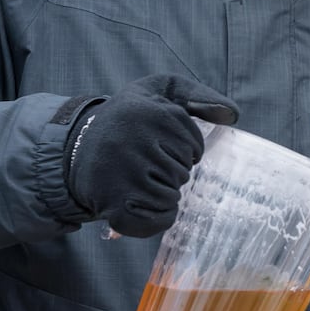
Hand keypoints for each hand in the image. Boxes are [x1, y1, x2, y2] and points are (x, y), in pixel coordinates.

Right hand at [63, 73, 238, 236]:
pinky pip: (158, 219)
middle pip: (183, 172)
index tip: (160, 144)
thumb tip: (232, 115)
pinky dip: (157, 217)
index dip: (183, 150)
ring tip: (139, 178)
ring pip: (171, 195)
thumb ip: (199, 95)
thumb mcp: (160, 91)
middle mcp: (133, 142)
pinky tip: (139, 200)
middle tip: (145, 161)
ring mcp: (122, 174)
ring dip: (162, 192)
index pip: (194, 147)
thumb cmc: (130, 119)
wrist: (77, 148)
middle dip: (171, 170)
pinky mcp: (113, 203)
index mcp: (149, 113)